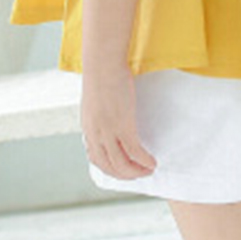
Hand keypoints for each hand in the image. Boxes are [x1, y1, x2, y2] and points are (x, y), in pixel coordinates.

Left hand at [80, 64, 156, 180]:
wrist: (103, 64)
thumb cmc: (101, 76)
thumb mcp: (95, 101)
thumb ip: (99, 115)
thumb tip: (108, 119)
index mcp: (88, 129)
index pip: (96, 159)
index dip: (111, 169)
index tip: (124, 170)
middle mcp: (95, 134)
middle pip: (109, 167)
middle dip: (126, 175)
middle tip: (140, 174)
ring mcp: (108, 131)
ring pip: (121, 164)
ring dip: (136, 172)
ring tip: (148, 170)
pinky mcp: (122, 125)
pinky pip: (134, 151)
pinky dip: (144, 161)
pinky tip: (152, 162)